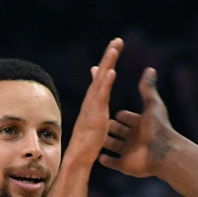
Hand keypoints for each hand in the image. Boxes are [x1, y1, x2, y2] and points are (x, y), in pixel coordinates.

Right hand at [65, 38, 122, 167]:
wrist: (79, 155)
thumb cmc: (88, 140)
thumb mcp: (95, 120)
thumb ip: (97, 109)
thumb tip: (99, 102)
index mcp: (95, 100)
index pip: (102, 77)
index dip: (108, 62)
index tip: (114, 48)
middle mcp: (92, 99)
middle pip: (102, 73)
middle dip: (109, 56)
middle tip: (117, 40)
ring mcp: (93, 105)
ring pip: (102, 79)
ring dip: (108, 63)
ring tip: (114, 48)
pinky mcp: (96, 113)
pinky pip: (102, 95)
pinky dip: (106, 83)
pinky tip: (112, 72)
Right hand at [99, 67, 176, 178]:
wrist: (162, 152)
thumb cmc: (158, 127)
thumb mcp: (152, 104)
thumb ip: (148, 87)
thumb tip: (150, 68)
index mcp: (139, 125)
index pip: (125, 117)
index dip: (120, 114)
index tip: (112, 109)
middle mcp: (134, 138)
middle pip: (117, 131)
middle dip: (111, 127)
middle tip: (101, 122)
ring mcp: (128, 152)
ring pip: (113, 146)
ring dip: (106, 142)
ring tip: (96, 138)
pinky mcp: (125, 165)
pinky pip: (113, 163)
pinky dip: (106, 160)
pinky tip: (98, 155)